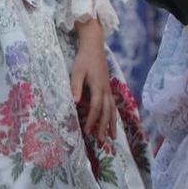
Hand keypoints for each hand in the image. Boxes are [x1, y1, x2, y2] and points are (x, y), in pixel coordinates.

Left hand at [70, 25, 117, 139]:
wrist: (94, 46)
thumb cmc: (84, 59)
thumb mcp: (76, 72)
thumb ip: (75, 87)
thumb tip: (74, 102)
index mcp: (98, 86)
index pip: (96, 108)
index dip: (92, 120)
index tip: (87, 131)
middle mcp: (106, 89)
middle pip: (107, 112)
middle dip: (105, 127)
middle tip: (103, 142)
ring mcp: (108, 88)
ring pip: (112, 109)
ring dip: (112, 124)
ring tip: (113, 137)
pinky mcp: (107, 87)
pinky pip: (112, 104)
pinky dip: (113, 115)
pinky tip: (112, 122)